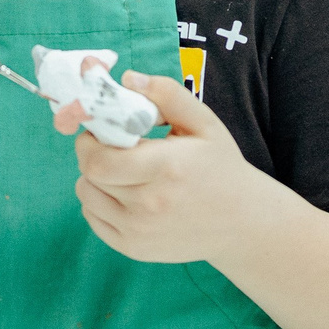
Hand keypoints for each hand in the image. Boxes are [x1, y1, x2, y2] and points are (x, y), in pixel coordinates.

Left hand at [71, 73, 257, 262]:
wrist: (242, 221)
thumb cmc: (221, 166)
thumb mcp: (204, 122)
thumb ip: (166, 94)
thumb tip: (127, 79)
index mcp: (165, 168)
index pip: (98, 159)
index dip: (91, 140)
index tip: (103, 129)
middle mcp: (149, 205)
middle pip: (89, 176)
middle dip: (91, 154)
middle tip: (110, 146)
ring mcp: (139, 232)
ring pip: (86, 197)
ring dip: (94, 178)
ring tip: (120, 170)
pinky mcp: (134, 249)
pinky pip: (93, 219)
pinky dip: (99, 202)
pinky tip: (123, 193)